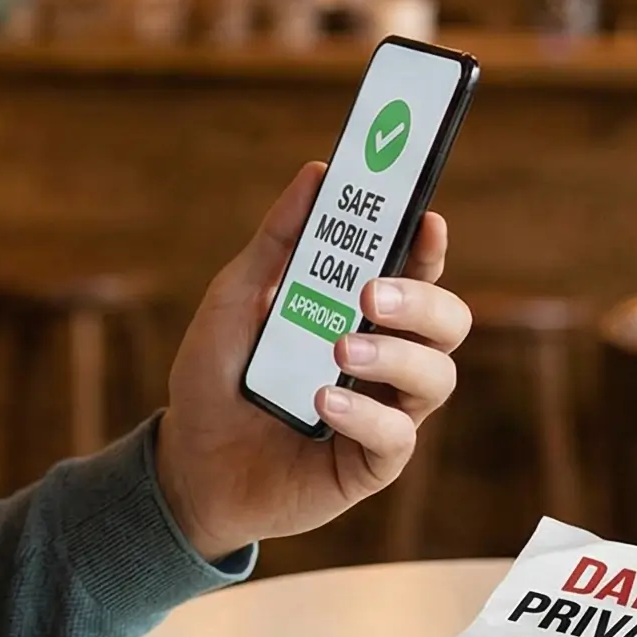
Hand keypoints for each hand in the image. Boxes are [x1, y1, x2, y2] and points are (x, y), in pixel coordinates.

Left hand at [155, 163, 471, 559]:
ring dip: (394, 356)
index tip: (425, 220)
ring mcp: (384, 412)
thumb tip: (316, 173)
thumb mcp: (233, 302)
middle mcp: (386, 360)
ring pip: (436, 378)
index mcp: (360, 313)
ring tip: (341, 348)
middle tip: (374, 294)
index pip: (417, 271)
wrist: (187, 463)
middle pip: (448, 323)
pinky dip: (365, 414)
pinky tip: (324, 401)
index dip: (428, 246)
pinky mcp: (370, 464)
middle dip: (422, 301)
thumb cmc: (217, 378)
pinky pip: (397, 438)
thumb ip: (276, 243)